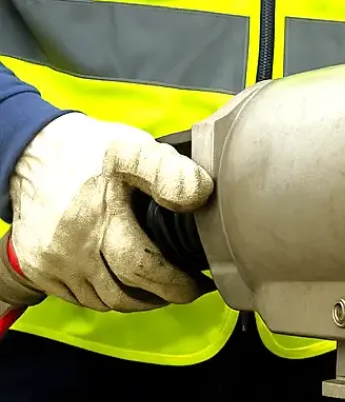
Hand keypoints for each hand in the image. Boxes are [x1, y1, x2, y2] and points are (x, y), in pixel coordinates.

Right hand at [7, 113, 212, 311]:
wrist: (35, 153)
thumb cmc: (95, 152)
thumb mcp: (136, 150)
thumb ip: (171, 171)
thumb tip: (200, 195)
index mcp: (100, 213)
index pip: (142, 266)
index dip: (177, 283)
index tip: (201, 282)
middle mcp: (71, 242)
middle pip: (124, 293)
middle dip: (164, 295)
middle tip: (188, 287)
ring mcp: (51, 260)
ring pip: (103, 301)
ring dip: (137, 300)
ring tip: (161, 285)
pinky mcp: (36, 270)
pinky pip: (79, 299)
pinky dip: (106, 296)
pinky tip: (126, 281)